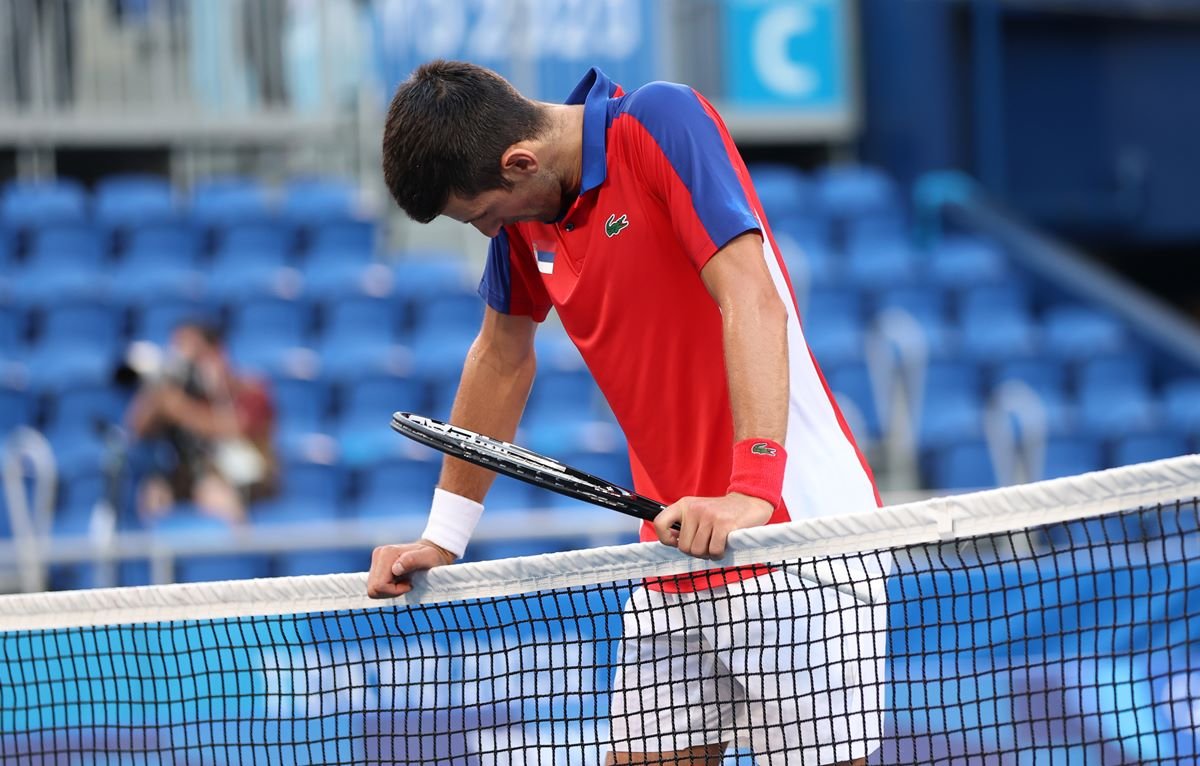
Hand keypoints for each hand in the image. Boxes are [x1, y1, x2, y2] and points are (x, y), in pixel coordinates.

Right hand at [366, 539, 455, 597]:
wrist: (431, 552)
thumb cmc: (433, 557)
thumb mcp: (429, 558)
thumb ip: (413, 560)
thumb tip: (395, 569)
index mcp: (387, 553)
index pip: (379, 585)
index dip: (395, 590)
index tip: (410, 583)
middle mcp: (378, 554)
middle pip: (373, 589)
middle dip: (391, 592)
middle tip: (407, 584)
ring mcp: (376, 560)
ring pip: (372, 589)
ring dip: (389, 591)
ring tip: (404, 582)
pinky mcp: (376, 566)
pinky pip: (375, 587)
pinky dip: (387, 588)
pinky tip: (399, 581)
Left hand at [651, 492, 773, 558]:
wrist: (750, 502)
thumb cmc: (722, 513)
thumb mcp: (698, 512)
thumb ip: (685, 526)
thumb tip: (672, 542)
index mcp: (684, 505)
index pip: (660, 523)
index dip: (665, 539)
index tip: (676, 542)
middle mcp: (694, 509)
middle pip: (683, 547)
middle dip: (696, 552)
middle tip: (707, 544)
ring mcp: (709, 516)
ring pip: (698, 551)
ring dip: (709, 554)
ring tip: (716, 544)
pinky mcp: (724, 524)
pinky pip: (714, 551)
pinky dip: (719, 554)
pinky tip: (724, 546)